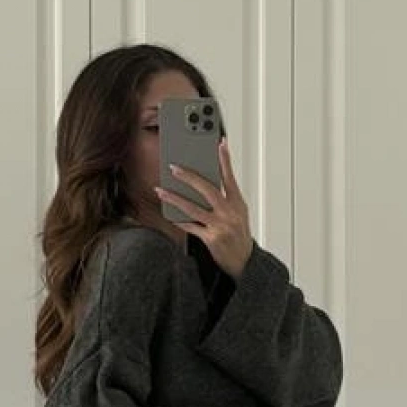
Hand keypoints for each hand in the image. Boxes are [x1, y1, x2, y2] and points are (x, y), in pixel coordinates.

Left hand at [154, 137, 253, 279]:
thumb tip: (207, 183)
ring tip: (161, 190)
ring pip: (193, 208)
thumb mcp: (239, 214)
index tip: (219, 143)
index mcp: (237, 203)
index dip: (225, 160)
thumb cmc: (239, 236)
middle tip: (174, 168)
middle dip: (189, 177)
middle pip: (207, 189)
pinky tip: (169, 214)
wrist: (245, 263)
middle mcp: (229, 212)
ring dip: (174, 198)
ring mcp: (220, 226)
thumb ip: (226, 198)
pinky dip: (179, 220)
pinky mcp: (211, 239)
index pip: (230, 177)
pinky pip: (191, 227)